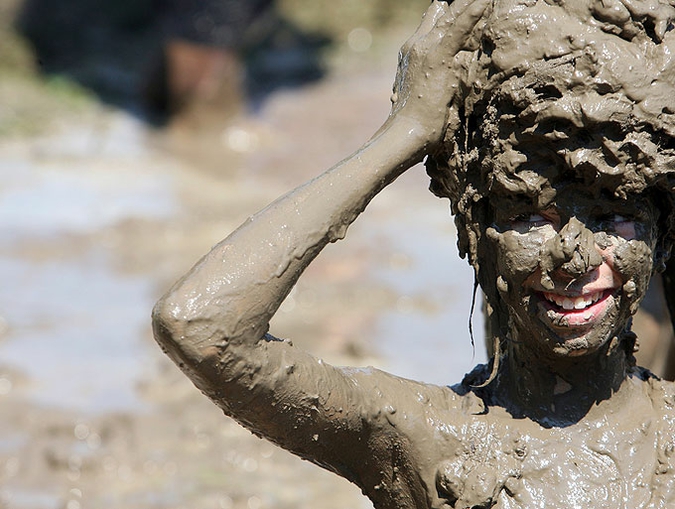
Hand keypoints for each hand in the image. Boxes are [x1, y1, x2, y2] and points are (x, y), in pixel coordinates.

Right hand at [388, 0, 489, 147]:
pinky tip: (484, 0)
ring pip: (451, 15)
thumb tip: (447, 78)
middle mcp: (416, 44)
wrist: (405, 132)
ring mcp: (425, 49)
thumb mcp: (423, 93)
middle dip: (460, 3)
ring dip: (468, 2)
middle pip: (442, 12)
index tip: (465, 4)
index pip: (433, 20)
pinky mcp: (438, 57)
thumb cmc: (416, 121)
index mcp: (413, 52)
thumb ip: (433, 78)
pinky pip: (458, 28)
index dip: (449, 11)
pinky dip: (472, 12)